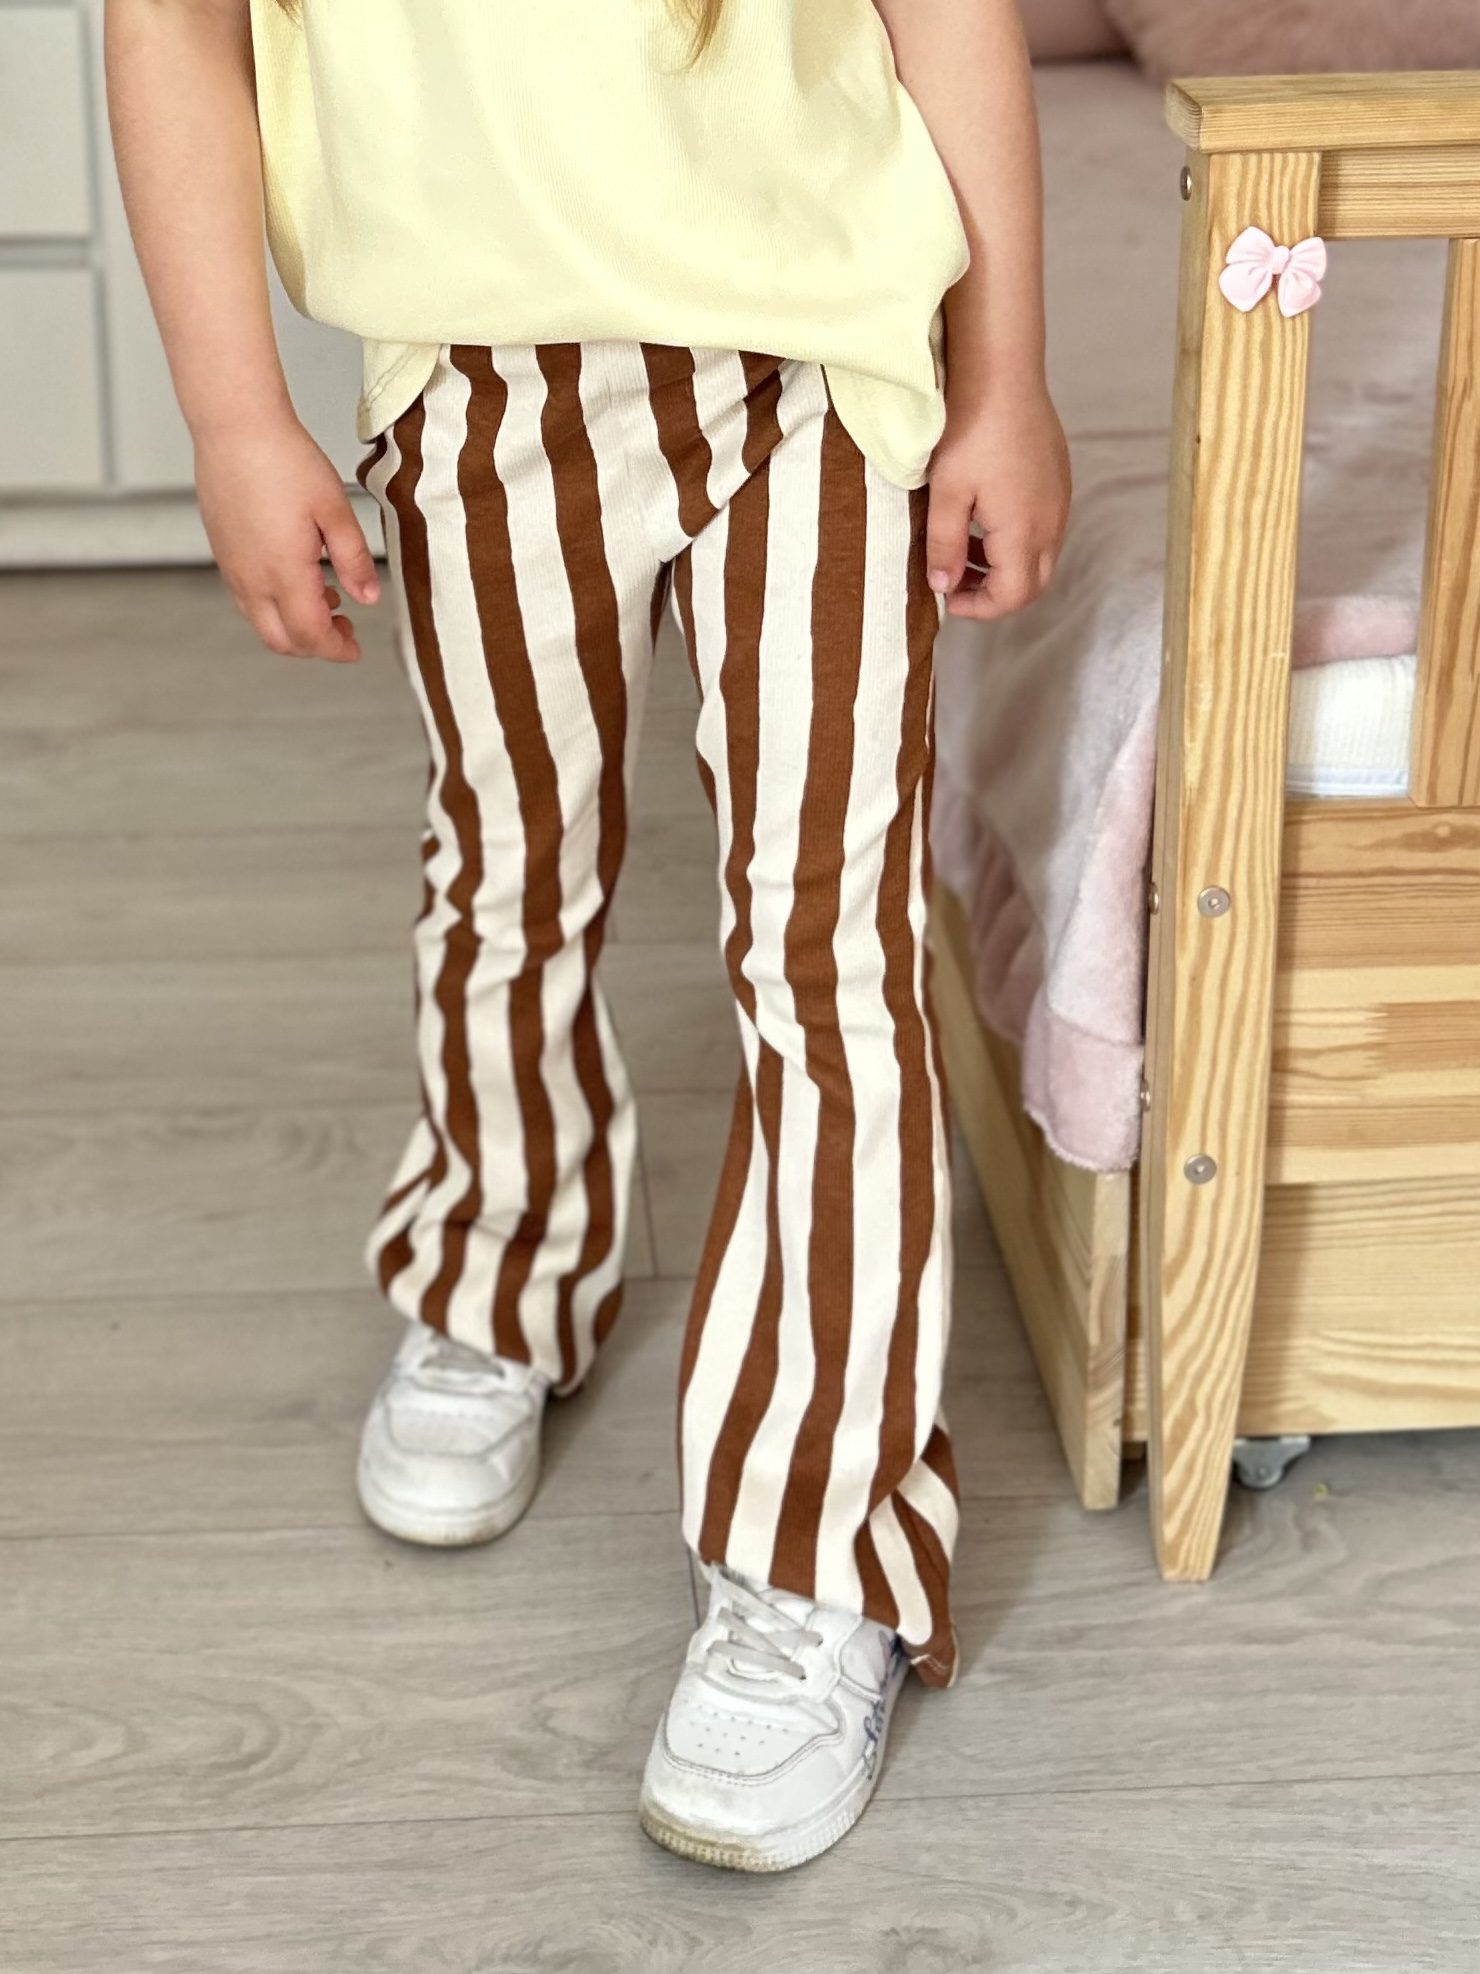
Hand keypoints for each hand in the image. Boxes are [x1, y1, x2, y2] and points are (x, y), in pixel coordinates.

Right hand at [194, 416, 379, 660]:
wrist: (235, 428)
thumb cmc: (284, 460)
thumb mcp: (336, 511)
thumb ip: (354, 560)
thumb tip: (367, 598)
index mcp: (283, 573)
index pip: (311, 636)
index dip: (337, 649)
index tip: (355, 647)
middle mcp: (251, 579)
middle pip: (282, 641)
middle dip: (315, 645)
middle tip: (343, 629)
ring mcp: (232, 568)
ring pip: (261, 622)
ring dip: (294, 625)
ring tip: (326, 597)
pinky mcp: (222, 553)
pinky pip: (246, 598)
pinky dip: (273, 605)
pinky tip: (296, 577)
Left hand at [926, 381, 1070, 620]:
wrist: (1004, 375)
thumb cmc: (972, 429)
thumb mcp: (946, 494)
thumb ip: (944, 546)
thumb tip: (944, 585)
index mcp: (1023, 533)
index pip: (1011, 597)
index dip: (979, 608)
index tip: (949, 599)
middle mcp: (1051, 523)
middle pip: (1033, 585)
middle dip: (995, 594)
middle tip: (959, 581)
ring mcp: (1060, 502)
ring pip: (1040, 557)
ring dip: (1005, 566)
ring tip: (966, 547)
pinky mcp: (1059, 481)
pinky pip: (1045, 528)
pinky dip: (1017, 539)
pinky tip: (986, 518)